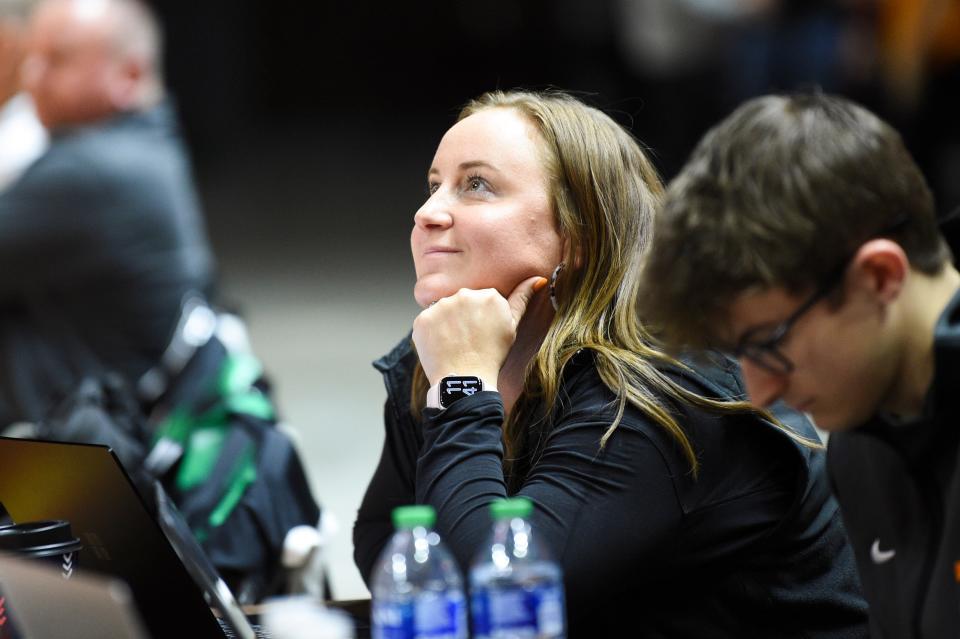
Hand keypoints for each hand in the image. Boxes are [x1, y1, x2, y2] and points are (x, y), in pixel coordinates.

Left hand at [412, 276, 547, 385]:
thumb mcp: (512, 326)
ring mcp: (441, 306)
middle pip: (462, 302)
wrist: (467, 379)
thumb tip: (538, 279)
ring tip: (455, 344)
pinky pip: (427, 322)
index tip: (482, 334)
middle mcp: (464, 294)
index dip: (481, 319)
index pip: (481, 301)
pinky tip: (442, 346)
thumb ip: (522, 298)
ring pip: (444, 311)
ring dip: (447, 324)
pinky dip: (432, 333)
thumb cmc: (492, 355)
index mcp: (488, 295)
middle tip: (469, 340)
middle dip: (464, 318)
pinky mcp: (423, 319)